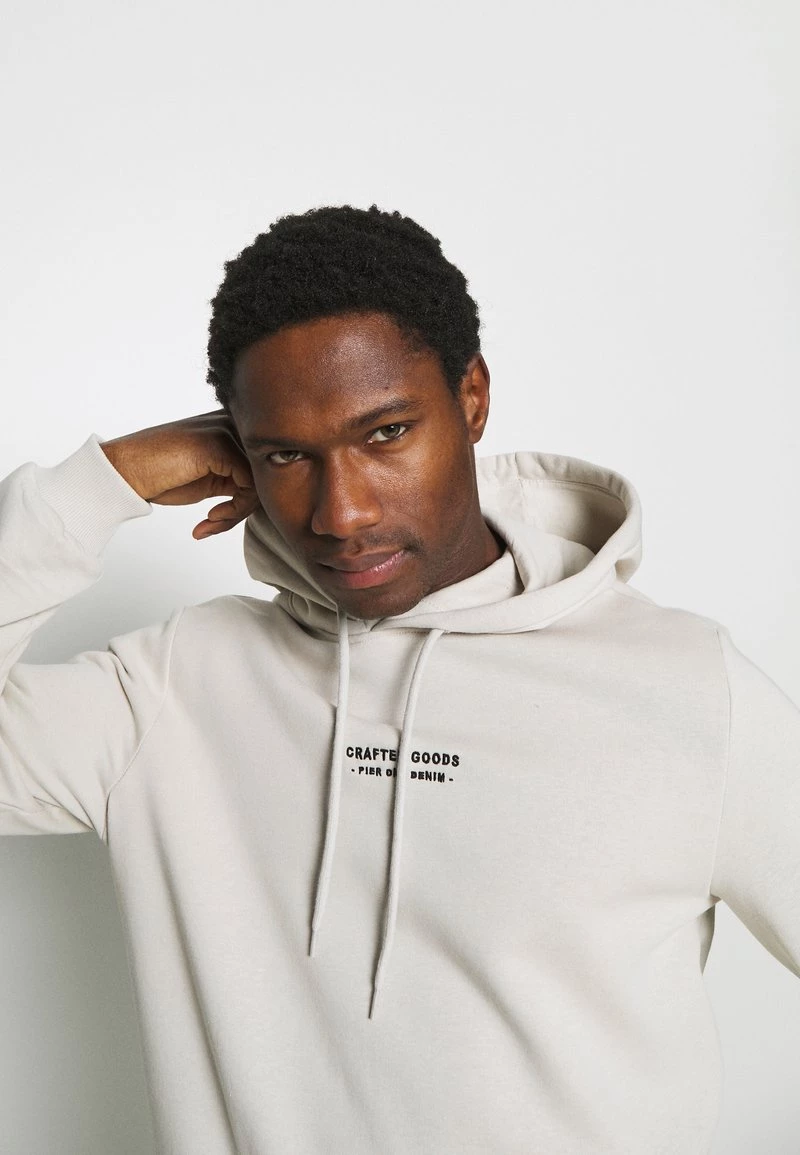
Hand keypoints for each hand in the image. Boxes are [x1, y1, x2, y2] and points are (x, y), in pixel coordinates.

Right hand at [100, 410, 260, 538]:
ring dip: (236, 514)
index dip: (248, 499)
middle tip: (216, 524)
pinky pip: (249, 487)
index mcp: (232, 426)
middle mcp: (233, 423)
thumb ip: (239, 477)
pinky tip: (209, 518)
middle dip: (244, 508)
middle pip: (266, 473)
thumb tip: (270, 495)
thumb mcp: (210, 476)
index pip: (263, 464)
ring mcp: (227, 431)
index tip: (221, 519)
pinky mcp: (220, 446)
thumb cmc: (163, 475)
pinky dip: (233, 512)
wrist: (125, 471)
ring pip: (261, 482)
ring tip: (211, 523)